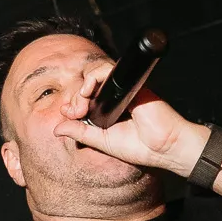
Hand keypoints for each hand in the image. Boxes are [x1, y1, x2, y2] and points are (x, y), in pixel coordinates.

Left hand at [54, 59, 209, 175]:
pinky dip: (96, 77)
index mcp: (108, 111)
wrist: (164, 147)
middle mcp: (114, 98)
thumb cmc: (140, 148)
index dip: (72, 103)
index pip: (84, 100)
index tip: (67, 112)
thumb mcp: (101, 142)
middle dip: (75, 97)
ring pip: (96, 76)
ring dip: (83, 87)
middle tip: (75, 111)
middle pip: (88, 86)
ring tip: (81, 104)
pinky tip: (89, 90)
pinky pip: (110, 73)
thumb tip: (56, 129)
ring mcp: (123, 90)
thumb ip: (80, 133)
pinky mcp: (131, 84)